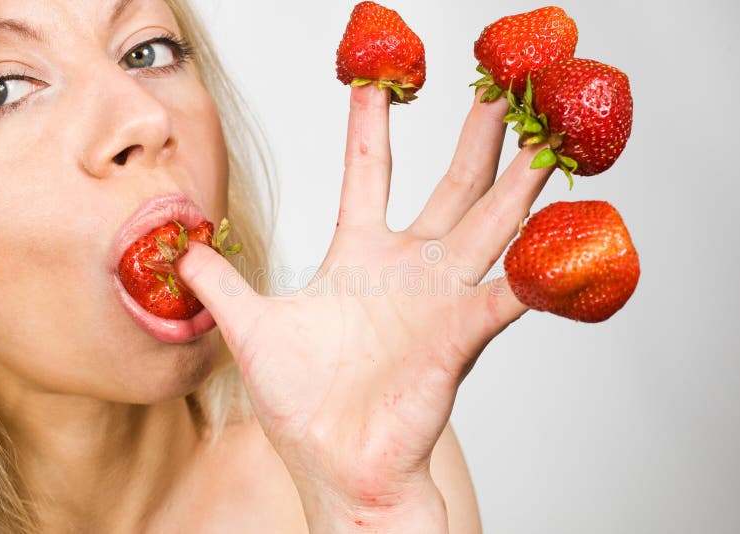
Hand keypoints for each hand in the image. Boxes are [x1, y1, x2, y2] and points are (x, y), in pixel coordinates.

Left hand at [176, 84, 551, 531]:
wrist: (340, 471)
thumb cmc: (302, 407)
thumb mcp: (250, 330)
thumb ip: (220, 283)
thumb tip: (180, 246)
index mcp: (359, 256)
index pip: (368, 172)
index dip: (372, 124)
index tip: (377, 79)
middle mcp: (409, 270)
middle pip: (452, 187)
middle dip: (477, 138)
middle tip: (500, 87)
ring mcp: (440, 301)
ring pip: (489, 228)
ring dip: (518, 185)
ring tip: (546, 142)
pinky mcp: (458, 340)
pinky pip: (504, 298)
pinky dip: (531, 274)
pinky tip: (559, 242)